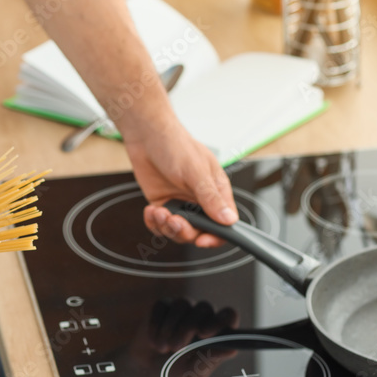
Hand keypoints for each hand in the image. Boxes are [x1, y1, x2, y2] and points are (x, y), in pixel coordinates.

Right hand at [122, 298, 238, 376]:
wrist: (146, 372)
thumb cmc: (176, 373)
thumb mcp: (195, 372)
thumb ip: (211, 359)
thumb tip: (231, 350)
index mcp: (216, 331)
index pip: (228, 315)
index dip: (220, 320)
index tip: (205, 333)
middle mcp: (202, 316)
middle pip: (204, 308)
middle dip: (188, 328)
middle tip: (176, 348)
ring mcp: (182, 308)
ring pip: (182, 305)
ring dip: (170, 328)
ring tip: (162, 349)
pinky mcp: (162, 305)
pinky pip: (161, 306)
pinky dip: (156, 325)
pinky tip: (153, 341)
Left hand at [124, 121, 237, 247]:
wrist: (147, 136)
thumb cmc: (176, 145)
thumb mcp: (196, 171)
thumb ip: (210, 197)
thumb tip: (228, 219)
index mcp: (216, 192)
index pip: (223, 224)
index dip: (215, 237)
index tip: (201, 240)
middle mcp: (199, 201)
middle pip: (198, 232)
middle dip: (184, 231)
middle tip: (173, 220)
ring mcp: (180, 204)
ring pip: (178, 232)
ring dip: (167, 227)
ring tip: (159, 212)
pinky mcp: (163, 205)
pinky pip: (160, 226)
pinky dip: (154, 224)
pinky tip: (151, 210)